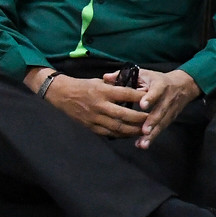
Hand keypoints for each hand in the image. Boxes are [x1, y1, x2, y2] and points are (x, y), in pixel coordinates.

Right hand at [33, 71, 149, 137]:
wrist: (61, 94)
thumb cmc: (84, 86)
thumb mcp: (100, 81)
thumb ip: (116, 86)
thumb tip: (135, 88)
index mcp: (103, 91)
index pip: (126, 94)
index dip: (141, 97)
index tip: (153, 98)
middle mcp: (99, 105)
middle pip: (124, 114)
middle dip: (140, 118)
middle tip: (153, 118)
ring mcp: (94, 117)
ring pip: (117, 127)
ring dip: (133, 130)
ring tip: (145, 130)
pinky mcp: (90, 126)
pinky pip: (108, 133)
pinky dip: (121, 135)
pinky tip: (130, 134)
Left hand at [117, 67, 199, 147]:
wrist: (183, 86)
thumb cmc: (157, 80)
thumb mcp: (144, 74)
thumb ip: (125, 75)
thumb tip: (106, 78)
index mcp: (160, 85)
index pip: (156, 91)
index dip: (150, 98)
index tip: (142, 105)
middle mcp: (167, 98)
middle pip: (160, 111)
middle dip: (152, 121)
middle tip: (144, 130)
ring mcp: (170, 110)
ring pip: (161, 123)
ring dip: (152, 134)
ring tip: (142, 143)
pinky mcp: (170, 118)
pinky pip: (161, 129)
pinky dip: (152, 137)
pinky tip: (142, 144)